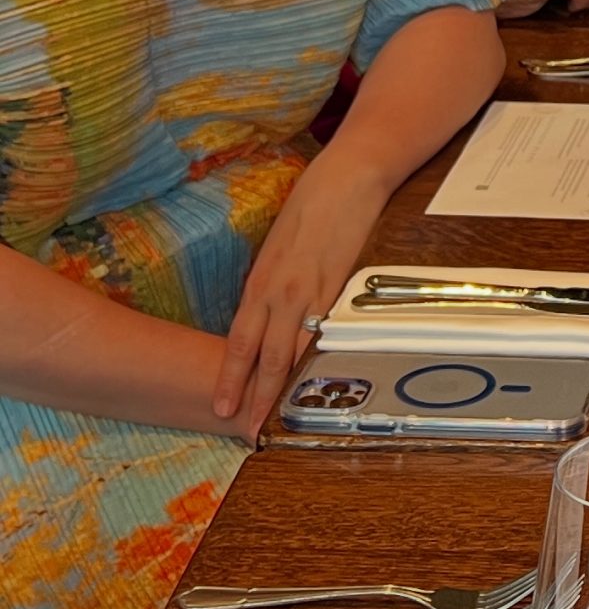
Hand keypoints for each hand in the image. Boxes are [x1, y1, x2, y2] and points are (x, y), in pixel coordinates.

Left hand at [219, 160, 384, 431]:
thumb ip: (270, 284)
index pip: (239, 341)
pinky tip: (321, 379)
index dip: (229, 377)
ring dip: (286, 386)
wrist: (347, 179)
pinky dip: (321, 359)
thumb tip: (264, 317)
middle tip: (247, 429)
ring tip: (280, 416)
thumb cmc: (310, 207)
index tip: (221, 407)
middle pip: (266, 355)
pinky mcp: (345, 286)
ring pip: (296, 350)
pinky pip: (328, 332)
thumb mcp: (276, 247)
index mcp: (261, 281)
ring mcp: (315, 291)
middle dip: (255, 396)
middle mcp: (282, 291)